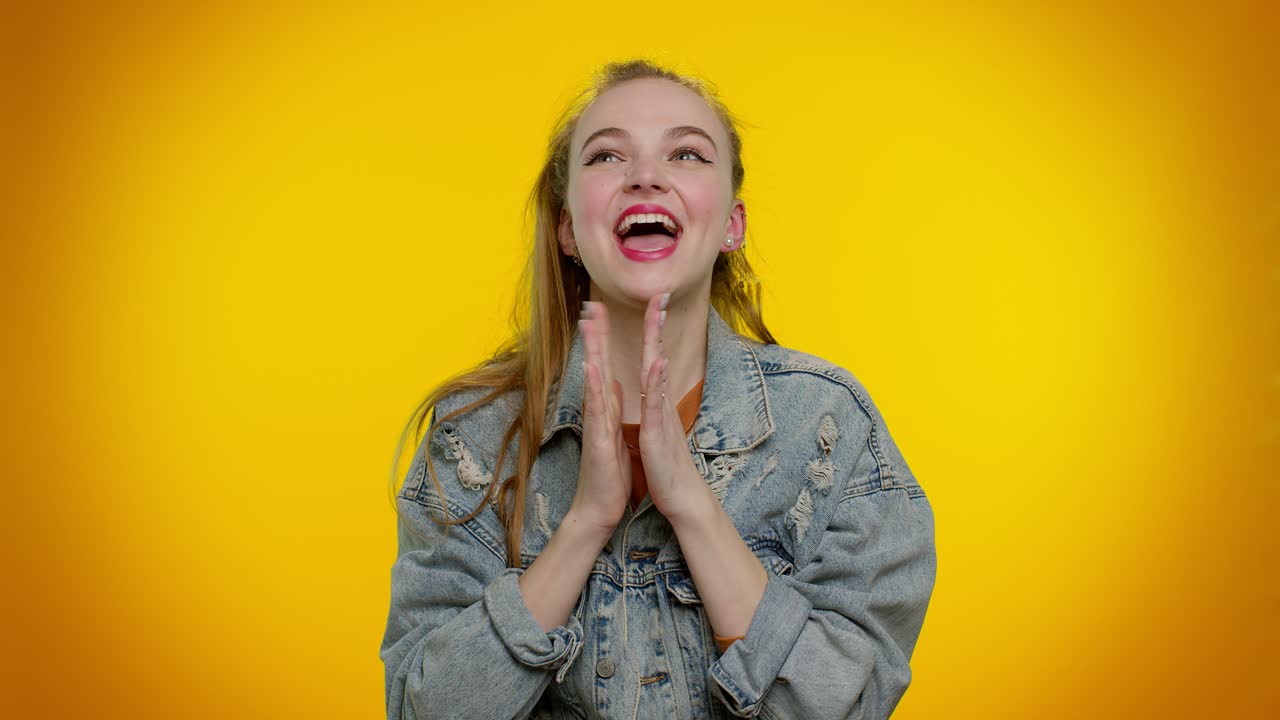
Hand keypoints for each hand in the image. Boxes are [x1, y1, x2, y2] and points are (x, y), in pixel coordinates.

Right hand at [569, 300, 630, 534]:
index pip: (604, 365)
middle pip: (595, 365)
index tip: (602, 310)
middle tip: (592, 304)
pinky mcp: (597, 440)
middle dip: (595, 334)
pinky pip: (597, 411)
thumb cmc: (608, 471)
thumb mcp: (613, 430)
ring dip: (591, 352)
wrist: (599, 507)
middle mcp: (597, 411)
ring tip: (589, 325)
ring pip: (593, 381)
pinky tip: (592, 369)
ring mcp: (594, 424)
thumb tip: (609, 380)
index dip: (604, 338)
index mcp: (605, 408)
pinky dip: (595, 388)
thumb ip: (609, 403)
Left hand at [639, 292, 713, 526]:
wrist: (681, 498)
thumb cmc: (667, 466)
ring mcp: (662, 416)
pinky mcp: (659, 433)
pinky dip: (656, 382)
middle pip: (658, 356)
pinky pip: (656, 404)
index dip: (650, 331)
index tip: (651, 302)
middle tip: (657, 293)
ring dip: (654, 343)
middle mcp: (661, 403)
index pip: (652, 359)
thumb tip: (652, 386)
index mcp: (656, 402)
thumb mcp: (656, 430)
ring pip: (657, 373)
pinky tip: (657, 362)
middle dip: (655, 324)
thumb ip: (653, 406)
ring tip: (654, 315)